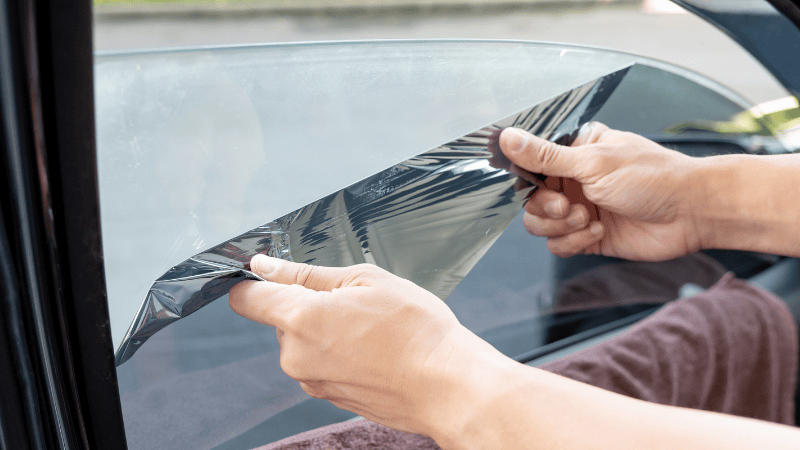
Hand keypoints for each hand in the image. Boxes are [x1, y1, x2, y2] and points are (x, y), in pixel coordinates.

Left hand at [229, 254, 512, 442]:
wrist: (447, 384)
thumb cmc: (415, 329)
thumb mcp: (364, 280)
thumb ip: (306, 274)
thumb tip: (265, 266)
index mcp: (300, 319)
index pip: (246, 299)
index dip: (256, 281)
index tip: (274, 274)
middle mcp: (296, 356)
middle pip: (280, 319)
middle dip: (308, 304)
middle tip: (353, 301)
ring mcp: (312, 381)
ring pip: (302, 342)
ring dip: (325, 330)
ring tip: (370, 328)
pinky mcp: (329, 397)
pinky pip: (321, 364)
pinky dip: (338, 353)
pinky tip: (374, 350)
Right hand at [500, 123, 702, 260]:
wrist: (691, 213)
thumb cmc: (653, 177)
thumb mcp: (592, 162)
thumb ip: (545, 156)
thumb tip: (507, 137)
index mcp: (573, 153)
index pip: (530, 166)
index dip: (527, 180)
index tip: (537, 184)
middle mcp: (574, 180)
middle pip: (531, 200)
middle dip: (546, 208)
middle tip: (569, 206)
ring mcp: (580, 209)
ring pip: (540, 225)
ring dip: (560, 227)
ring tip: (588, 219)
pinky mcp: (588, 237)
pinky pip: (558, 245)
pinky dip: (574, 242)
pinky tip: (598, 231)